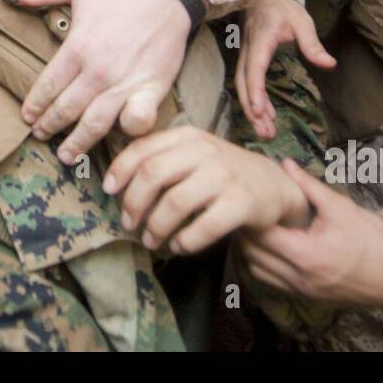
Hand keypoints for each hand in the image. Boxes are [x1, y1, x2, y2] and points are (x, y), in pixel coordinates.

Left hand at [11, 0, 189, 163]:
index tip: (27, 117)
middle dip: (49, 126)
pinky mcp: (151, 89)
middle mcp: (98, 71)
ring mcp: (125, 83)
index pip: (49, 86)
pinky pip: (136, 121)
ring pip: (94, 123)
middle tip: (40, 135)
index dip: (35, 105)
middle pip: (66, 109)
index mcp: (78, 48)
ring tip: (65, 155)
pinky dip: (125, 133)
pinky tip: (113, 143)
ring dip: (77, 143)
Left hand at [103, 127, 311, 254]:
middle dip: (133, 203)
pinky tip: (180, 246)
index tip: (108, 191)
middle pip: (153, 174)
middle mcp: (206, 150)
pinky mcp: (242, 202)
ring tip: (152, 240)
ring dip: (156, 227)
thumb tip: (115, 185)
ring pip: (175, 203)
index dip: (119, 170)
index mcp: (189, 136)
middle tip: (129, 223)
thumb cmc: (222, 174)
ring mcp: (225, 175)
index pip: (143, 149)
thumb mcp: (194, 156)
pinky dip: (185, 241)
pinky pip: (204, 227)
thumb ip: (162, 160)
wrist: (274, 186)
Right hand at [236, 0, 334, 139]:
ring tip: (265, 132)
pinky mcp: (248, 60)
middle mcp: (249, 50)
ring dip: (252, 109)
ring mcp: (245, 55)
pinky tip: (265, 115)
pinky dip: (254, 100)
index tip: (258, 110)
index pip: (254, 68)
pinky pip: (247, 83)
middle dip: (252, 109)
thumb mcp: (303, 22)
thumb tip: (330, 64)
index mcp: (261, 39)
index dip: (255, 91)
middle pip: (243, 83)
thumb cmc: (285, 8)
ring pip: (242, 86)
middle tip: (264, 132)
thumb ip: (313, 45)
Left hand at [238, 159, 382, 310]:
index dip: (252, 214)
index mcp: (305, 255)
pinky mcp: (307, 298)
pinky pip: (272, 282)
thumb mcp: (341, 208)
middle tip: (251, 208)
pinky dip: (265, 265)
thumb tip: (285, 164)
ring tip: (261, 226)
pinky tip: (275, 246)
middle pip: (252, 255)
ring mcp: (301, 292)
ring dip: (253, 250)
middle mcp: (298, 278)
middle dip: (247, 231)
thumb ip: (308, 186)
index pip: (261, 234)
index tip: (251, 196)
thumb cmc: (375, 240)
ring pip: (258, 272)